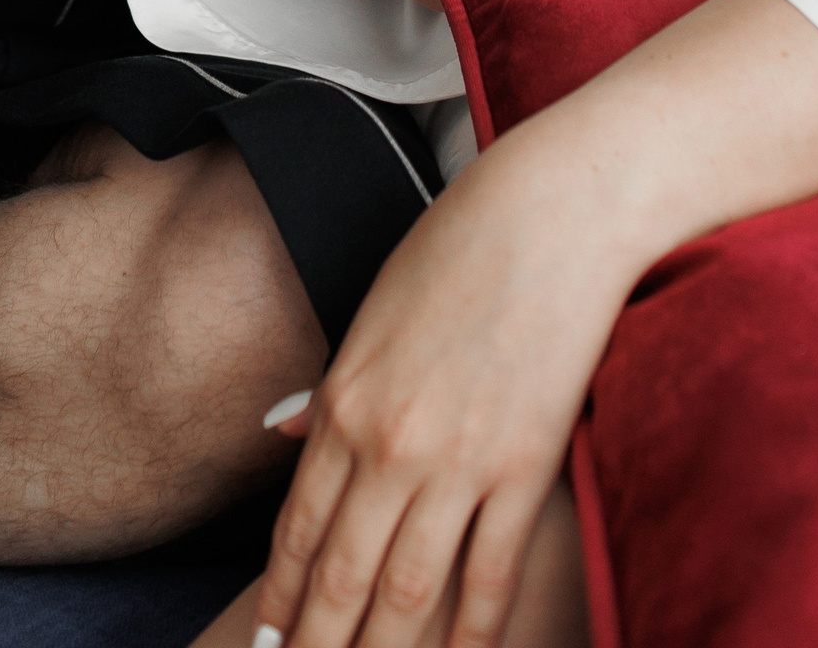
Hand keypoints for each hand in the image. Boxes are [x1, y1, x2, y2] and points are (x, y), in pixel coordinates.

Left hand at [252, 123, 627, 647]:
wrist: (549, 212)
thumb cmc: (460, 248)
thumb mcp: (373, 310)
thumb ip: (332, 383)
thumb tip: (281, 429)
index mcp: (345, 399)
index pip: (298, 527)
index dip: (281, 599)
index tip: (267, 646)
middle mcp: (390, 442)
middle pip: (343, 575)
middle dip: (318, 646)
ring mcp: (458, 460)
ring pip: (407, 592)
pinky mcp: (526, 468)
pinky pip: (489, 572)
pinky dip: (472, 632)